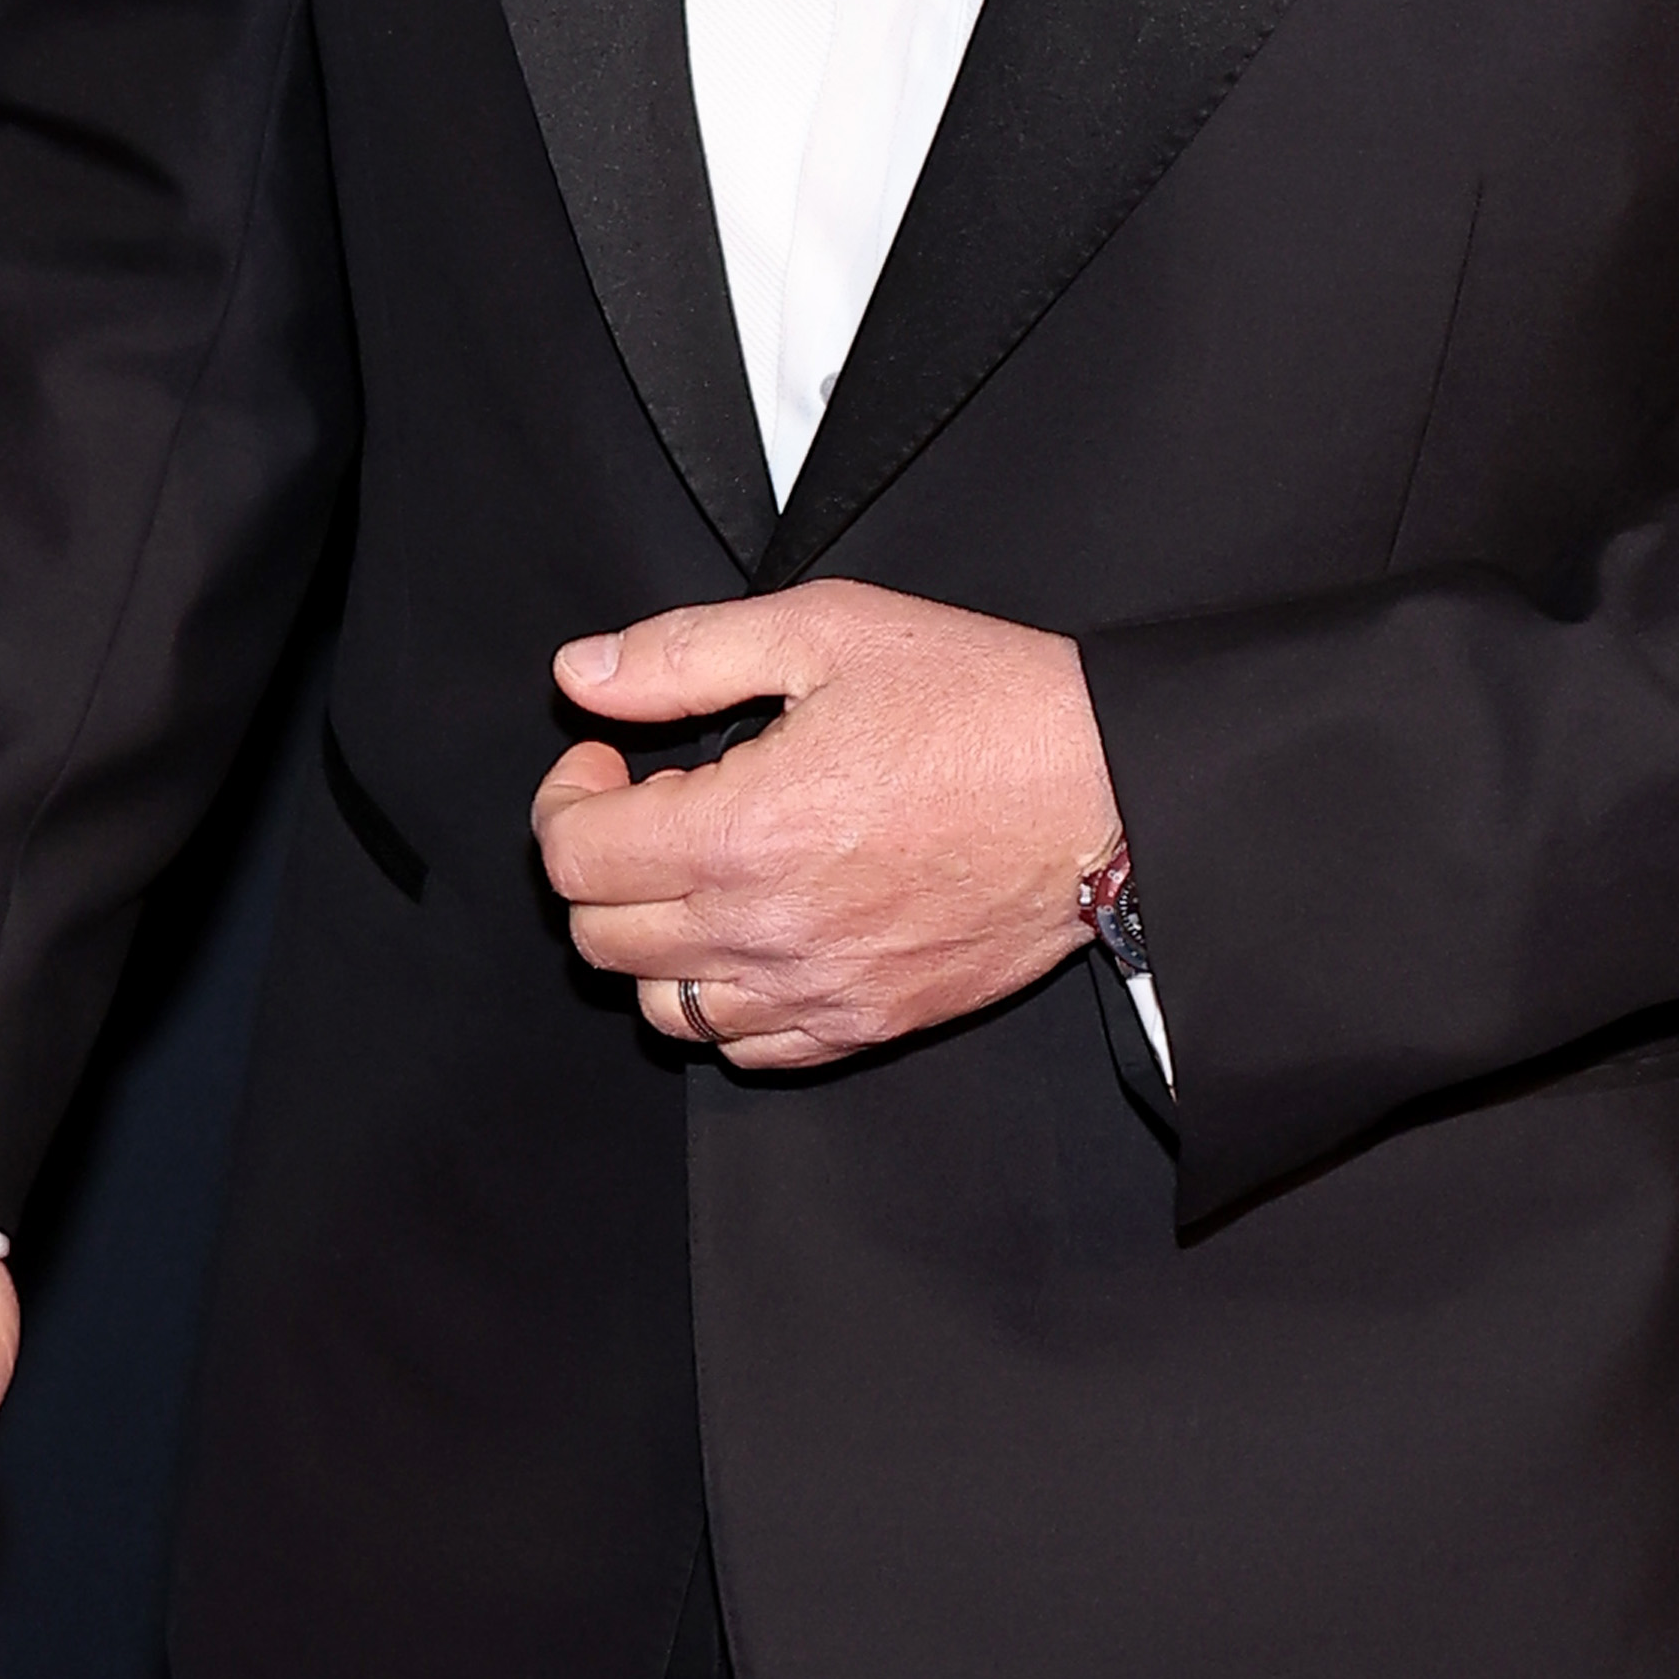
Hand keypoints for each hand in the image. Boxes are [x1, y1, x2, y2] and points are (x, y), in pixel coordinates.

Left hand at [531, 583, 1123, 1069]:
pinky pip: (745, 1048)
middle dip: (600, 863)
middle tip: (648, 804)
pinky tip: (755, 933)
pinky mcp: (867, 1022)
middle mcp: (765, 928)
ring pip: (661, 1005)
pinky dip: (722, 1000)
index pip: (575, 856)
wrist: (1112, 788)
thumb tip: (583, 674)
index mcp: (743, 828)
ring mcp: (816, 989)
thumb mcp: (833, 629)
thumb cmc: (987, 704)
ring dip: (652, 938)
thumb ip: (688, 653)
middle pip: (600, 936)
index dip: (567, 798)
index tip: (604, 758)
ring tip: (699, 873)